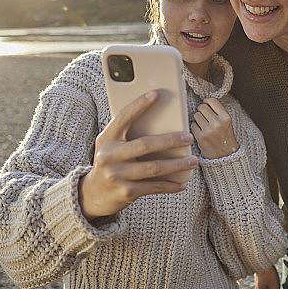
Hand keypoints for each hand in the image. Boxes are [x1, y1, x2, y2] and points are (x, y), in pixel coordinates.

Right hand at [79, 90, 197, 219]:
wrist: (93, 194)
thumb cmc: (110, 162)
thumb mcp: (111, 146)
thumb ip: (128, 134)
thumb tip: (161, 122)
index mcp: (106, 139)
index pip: (123, 118)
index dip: (139, 105)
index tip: (156, 94)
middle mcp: (110, 156)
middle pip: (145, 145)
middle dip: (170, 140)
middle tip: (189, 137)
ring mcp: (117, 175)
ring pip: (154, 168)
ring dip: (177, 164)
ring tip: (194, 161)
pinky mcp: (126, 192)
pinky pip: (154, 187)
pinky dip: (170, 185)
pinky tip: (182, 182)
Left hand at [191, 98, 239, 158]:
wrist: (225, 156)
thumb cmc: (225, 137)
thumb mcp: (227, 123)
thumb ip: (218, 112)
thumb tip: (205, 101)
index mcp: (226, 117)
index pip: (212, 101)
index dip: (207, 101)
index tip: (206, 104)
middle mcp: (217, 123)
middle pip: (202, 107)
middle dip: (202, 110)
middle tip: (205, 116)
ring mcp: (208, 130)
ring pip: (196, 115)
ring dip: (198, 119)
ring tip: (204, 125)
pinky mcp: (200, 137)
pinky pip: (192, 125)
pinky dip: (195, 127)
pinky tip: (201, 132)